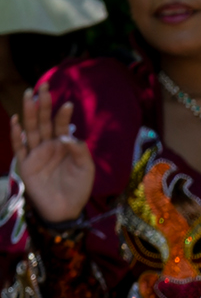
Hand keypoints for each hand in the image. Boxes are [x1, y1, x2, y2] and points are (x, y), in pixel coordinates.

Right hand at [8, 95, 93, 225]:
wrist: (65, 210)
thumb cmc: (77, 189)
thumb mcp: (86, 170)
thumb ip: (80, 152)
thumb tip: (68, 135)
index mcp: (63, 145)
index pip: (61, 125)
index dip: (63, 114)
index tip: (67, 104)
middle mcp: (48, 145)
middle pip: (44, 121)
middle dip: (43, 104)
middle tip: (44, 86)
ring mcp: (35, 153)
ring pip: (31, 129)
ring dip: (29, 113)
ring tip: (29, 96)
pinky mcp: (26, 163)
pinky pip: (19, 146)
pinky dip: (17, 134)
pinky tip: (17, 121)